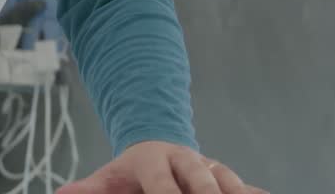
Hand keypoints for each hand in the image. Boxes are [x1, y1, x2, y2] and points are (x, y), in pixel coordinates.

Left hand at [57, 141, 265, 193]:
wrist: (156, 146)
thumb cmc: (128, 175)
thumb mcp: (107, 179)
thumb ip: (90, 189)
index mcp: (153, 160)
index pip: (161, 184)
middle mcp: (185, 160)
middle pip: (200, 179)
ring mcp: (208, 167)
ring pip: (227, 180)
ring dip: (234, 193)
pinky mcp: (226, 178)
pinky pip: (245, 186)